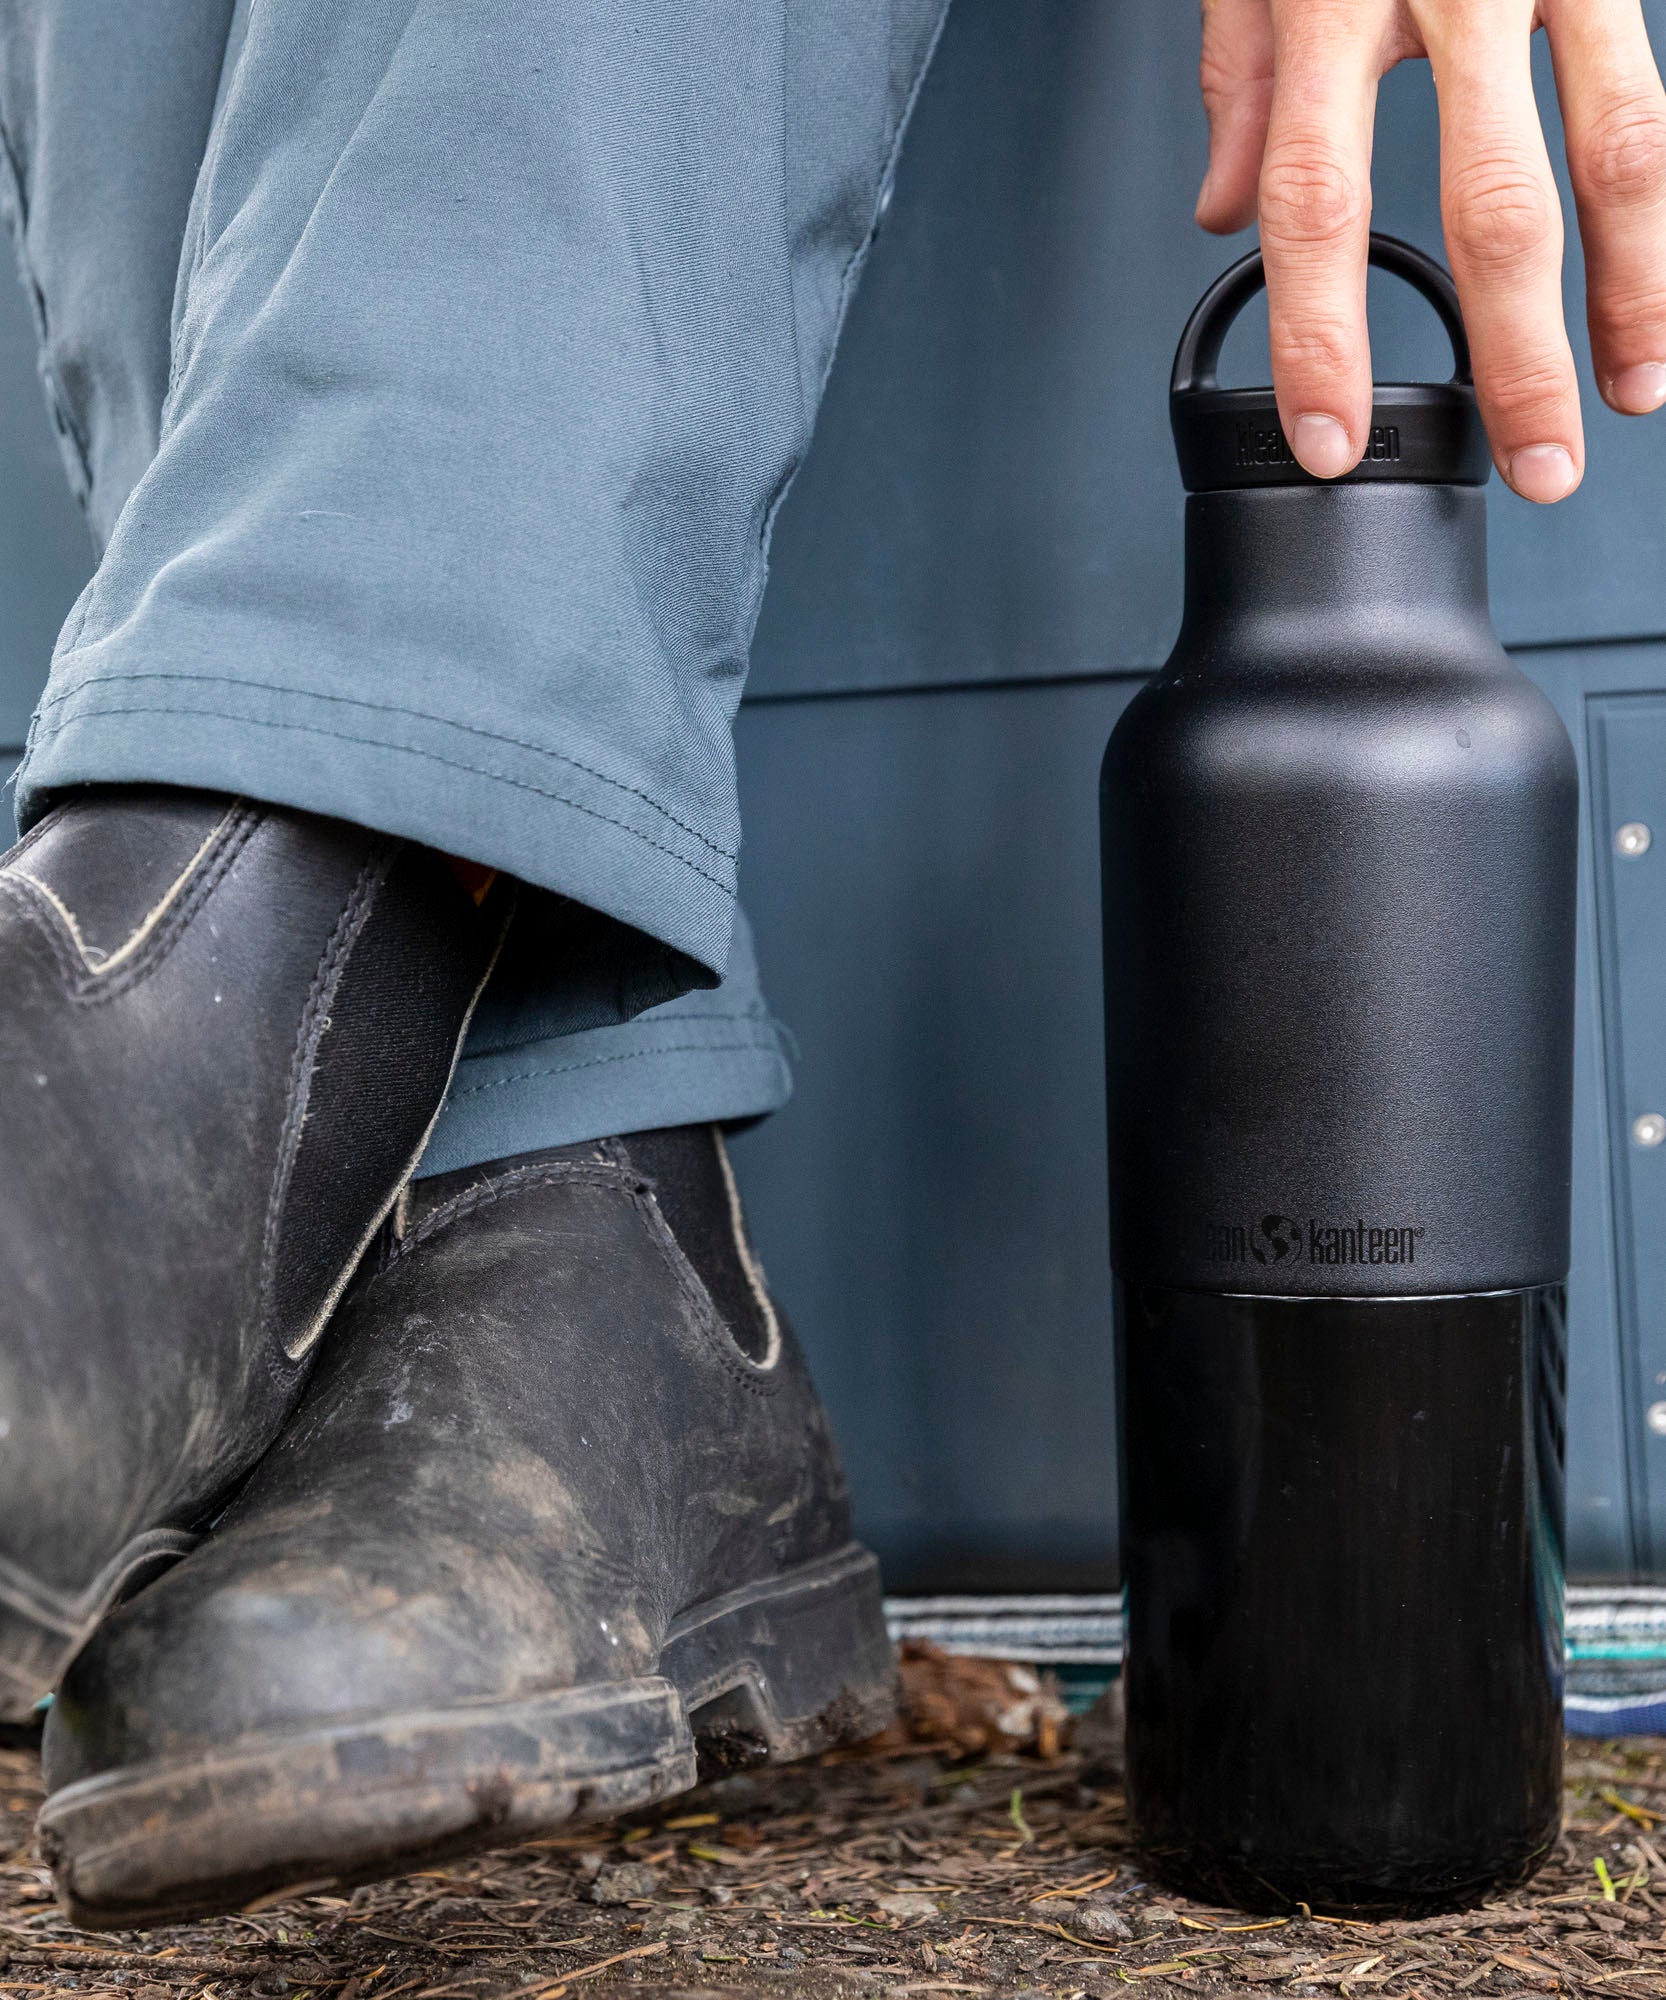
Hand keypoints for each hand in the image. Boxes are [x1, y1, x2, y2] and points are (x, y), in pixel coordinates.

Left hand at [1197, 0, 1665, 500]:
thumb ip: (1238, 82)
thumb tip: (1218, 214)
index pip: (1316, 201)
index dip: (1324, 335)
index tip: (1331, 435)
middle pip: (1492, 206)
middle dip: (1518, 355)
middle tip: (1532, 462)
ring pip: (1618, 151)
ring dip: (1632, 290)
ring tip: (1630, 389)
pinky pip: (1665, 88)